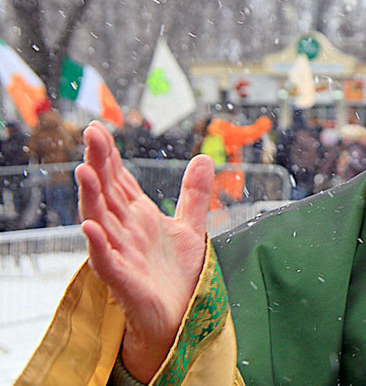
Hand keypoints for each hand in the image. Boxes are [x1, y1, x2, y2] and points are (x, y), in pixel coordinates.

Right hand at [75, 121, 212, 381]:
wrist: (179, 316)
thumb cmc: (177, 273)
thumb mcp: (191, 226)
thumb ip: (194, 193)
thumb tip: (203, 157)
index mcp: (139, 217)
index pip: (120, 181)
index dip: (111, 156)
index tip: (100, 129)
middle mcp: (125, 231)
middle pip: (108, 193)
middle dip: (99, 164)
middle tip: (91, 133)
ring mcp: (121, 254)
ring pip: (100, 221)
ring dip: (91, 197)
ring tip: (84, 170)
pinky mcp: (123, 281)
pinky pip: (106, 262)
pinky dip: (97, 245)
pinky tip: (90, 228)